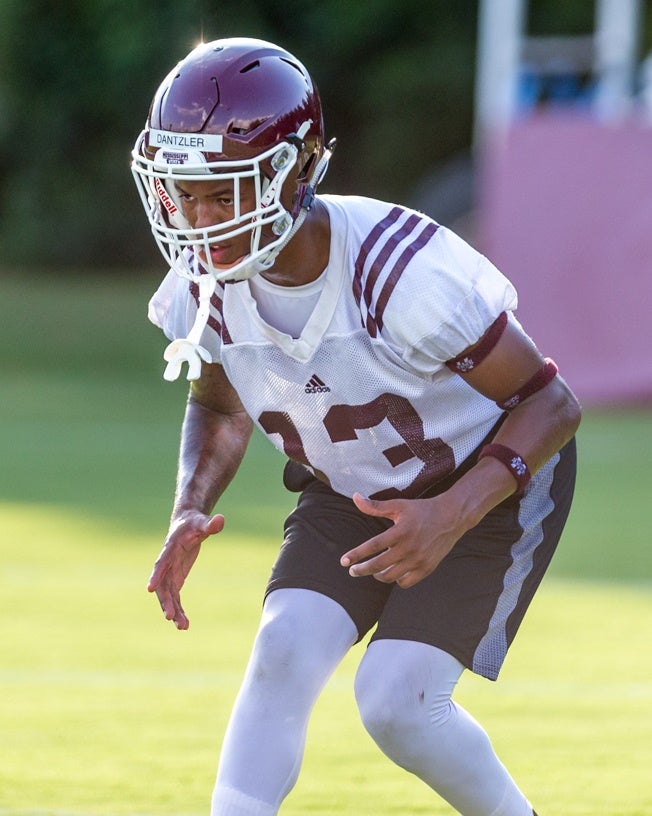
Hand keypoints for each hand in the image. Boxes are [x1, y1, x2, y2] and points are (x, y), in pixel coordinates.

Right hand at [147, 511, 224, 628]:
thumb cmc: (194, 522)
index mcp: (170, 548)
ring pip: (168, 595)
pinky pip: (175, 597)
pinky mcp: (176, 579)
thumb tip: (221, 520)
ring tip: (183, 627)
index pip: (161, 563)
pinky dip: (178, 610)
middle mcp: (167, 563)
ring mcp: (170, 573)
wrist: (187, 523)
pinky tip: (184, 624)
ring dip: (173, 610)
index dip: (156, 575)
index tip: (150, 588)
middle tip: (170, 617)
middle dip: (165, 601)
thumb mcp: (202, 522)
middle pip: (163, 585)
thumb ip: (210, 524)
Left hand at [340, 493, 461, 588]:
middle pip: (379, 565)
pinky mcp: (427, 568)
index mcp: (401, 531)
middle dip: (362, 570)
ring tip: (373, 570)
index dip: (356, 555)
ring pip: (391, 576)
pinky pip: (406, 582)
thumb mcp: (399, 505)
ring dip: (378, 575)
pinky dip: (396, 580)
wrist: (452, 517)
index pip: (372, 546)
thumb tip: (355, 497)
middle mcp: (409, 548)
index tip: (344, 561)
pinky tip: (392, 573)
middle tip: (353, 571)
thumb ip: (375, 506)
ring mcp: (419, 560)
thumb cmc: (422, 510)